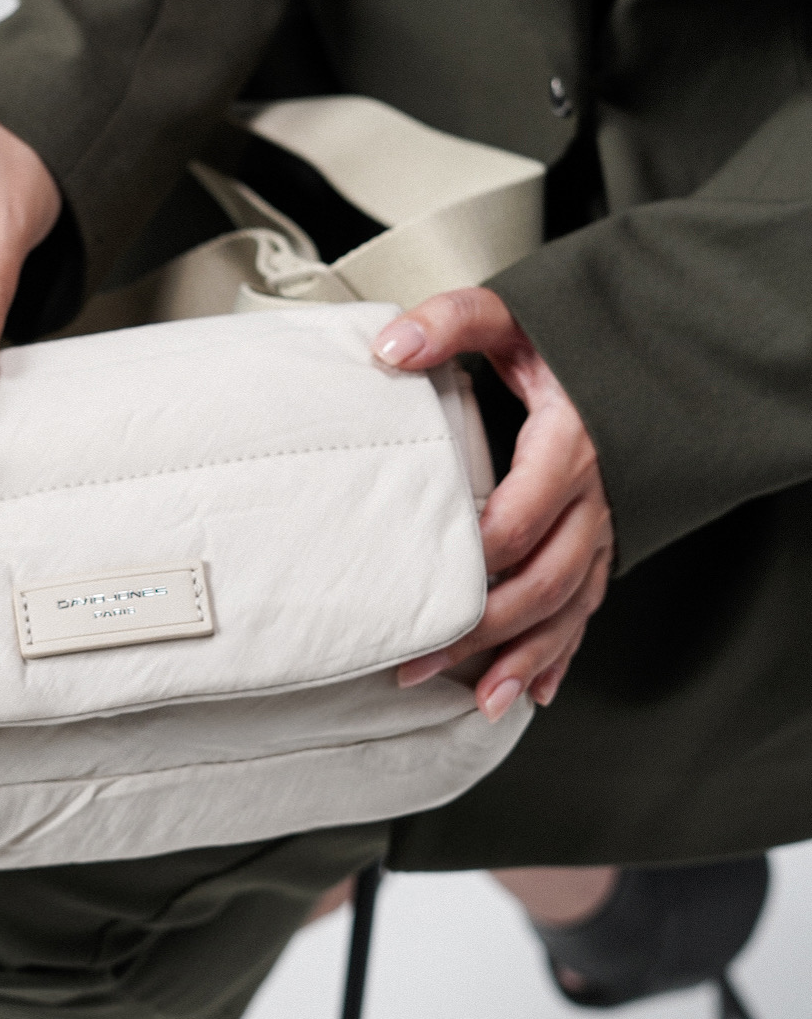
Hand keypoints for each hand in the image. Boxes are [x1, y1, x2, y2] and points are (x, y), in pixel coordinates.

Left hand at [372, 288, 613, 722]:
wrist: (629, 350)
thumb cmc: (557, 339)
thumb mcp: (507, 317)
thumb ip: (450, 322)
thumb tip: (390, 349)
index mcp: (568, 444)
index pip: (521, 515)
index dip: (474, 557)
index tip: (422, 581)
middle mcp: (594, 495)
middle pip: (544, 578)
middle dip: (484, 629)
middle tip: (417, 662)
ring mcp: (602, 524)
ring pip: (569, 605)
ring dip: (526, 657)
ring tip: (482, 701)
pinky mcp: (600, 542)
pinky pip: (586, 606)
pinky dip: (561, 652)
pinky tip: (533, 691)